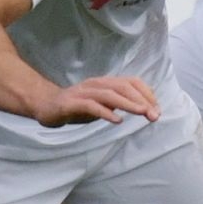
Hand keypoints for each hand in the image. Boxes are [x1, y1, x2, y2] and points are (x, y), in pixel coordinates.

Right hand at [35, 77, 160, 127]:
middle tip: (154, 115)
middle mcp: (95, 84)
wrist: (46, 105)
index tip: (157, 109)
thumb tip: (143, 107)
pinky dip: (105, 113)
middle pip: (123, 87)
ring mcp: (83, 93)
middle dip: (141, 100)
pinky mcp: (71, 104)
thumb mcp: (101, 104)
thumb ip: (118, 103)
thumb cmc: (76, 107)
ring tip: (142, 113)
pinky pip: (91, 106)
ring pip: (109, 94)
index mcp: (104, 83)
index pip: (131, 82)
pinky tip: (117, 121)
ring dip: (128, 104)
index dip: (146, 94)